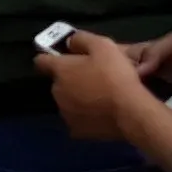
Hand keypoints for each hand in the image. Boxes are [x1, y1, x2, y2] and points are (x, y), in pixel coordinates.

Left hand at [39, 31, 171, 159]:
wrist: (130, 112)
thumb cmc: (115, 75)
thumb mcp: (102, 45)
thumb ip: (81, 39)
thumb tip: (69, 42)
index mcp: (60, 70)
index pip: (41, 61)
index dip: (50, 58)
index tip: (64, 58)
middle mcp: (56, 92)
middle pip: (58, 82)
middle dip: (71, 79)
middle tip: (93, 77)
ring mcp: (65, 113)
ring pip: (67, 101)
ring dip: (77, 98)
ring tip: (100, 97)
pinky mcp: (76, 131)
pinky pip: (77, 119)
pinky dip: (85, 116)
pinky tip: (101, 114)